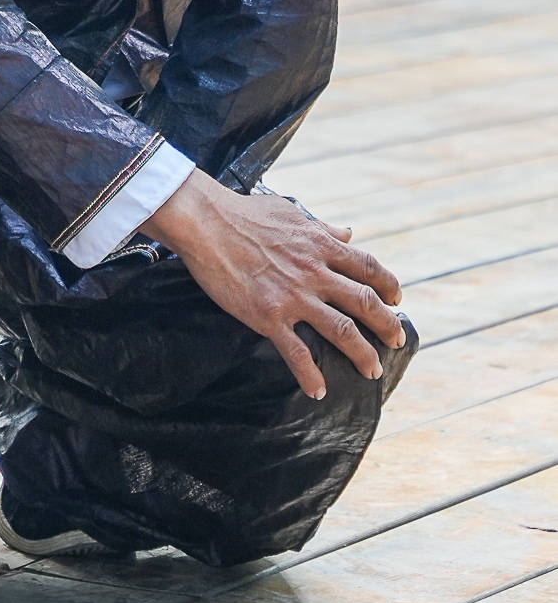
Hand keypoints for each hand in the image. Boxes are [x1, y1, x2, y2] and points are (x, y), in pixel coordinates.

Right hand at [145, 171, 405, 401]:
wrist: (205, 222)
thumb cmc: (243, 213)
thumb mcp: (289, 211)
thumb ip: (322, 226)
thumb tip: (348, 232)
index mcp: (320, 244)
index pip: (367, 267)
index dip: (388, 285)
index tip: (397, 299)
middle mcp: (314, 271)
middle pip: (365, 303)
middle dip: (387, 325)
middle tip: (396, 340)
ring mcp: (293, 295)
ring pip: (343, 331)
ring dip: (363, 355)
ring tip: (372, 370)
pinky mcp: (269, 315)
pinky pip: (297, 353)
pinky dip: (311, 376)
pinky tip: (318, 390)